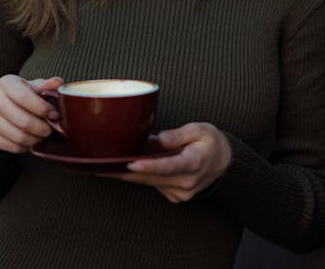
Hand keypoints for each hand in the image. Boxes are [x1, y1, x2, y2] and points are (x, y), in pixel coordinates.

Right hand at [0, 75, 62, 152]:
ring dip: (34, 139)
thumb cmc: (23, 97)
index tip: (54, 115)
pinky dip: (24, 147)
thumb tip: (58, 82)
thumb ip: (47, 86)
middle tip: (50, 130)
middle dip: (41, 128)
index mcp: (6, 82)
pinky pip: (10, 146)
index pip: (24, 97)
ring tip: (41, 137)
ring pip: (17, 136)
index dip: (42, 108)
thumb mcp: (34, 88)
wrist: (1, 110)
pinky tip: (30, 141)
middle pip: (22, 120)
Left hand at [104, 122, 230, 202]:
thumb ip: (180, 134)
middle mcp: (186, 181)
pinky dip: (140, 176)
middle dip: (125, 172)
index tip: (131, 163)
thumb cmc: (210, 141)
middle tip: (100, 165)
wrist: (224, 163)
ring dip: (128, 174)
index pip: (169, 165)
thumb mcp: (200, 129)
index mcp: (194, 162)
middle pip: (151, 177)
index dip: (148, 166)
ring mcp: (180, 192)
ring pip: (148, 182)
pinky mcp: (175, 196)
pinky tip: (127, 167)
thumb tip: (161, 139)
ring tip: (105, 164)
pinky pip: (153, 185)